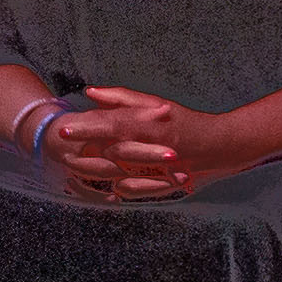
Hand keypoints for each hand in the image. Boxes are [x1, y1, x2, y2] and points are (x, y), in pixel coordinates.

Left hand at [52, 85, 205, 200]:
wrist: (220, 147)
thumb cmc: (186, 122)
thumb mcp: (156, 104)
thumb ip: (124, 98)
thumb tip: (92, 92)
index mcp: (148, 124)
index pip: (111, 124)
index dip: (87, 127)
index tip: (65, 128)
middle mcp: (148, 147)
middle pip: (108, 150)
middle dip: (83, 151)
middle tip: (61, 150)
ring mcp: (153, 169)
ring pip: (115, 173)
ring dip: (91, 171)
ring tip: (71, 167)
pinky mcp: (157, 184)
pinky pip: (130, 190)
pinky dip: (112, 188)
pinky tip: (98, 185)